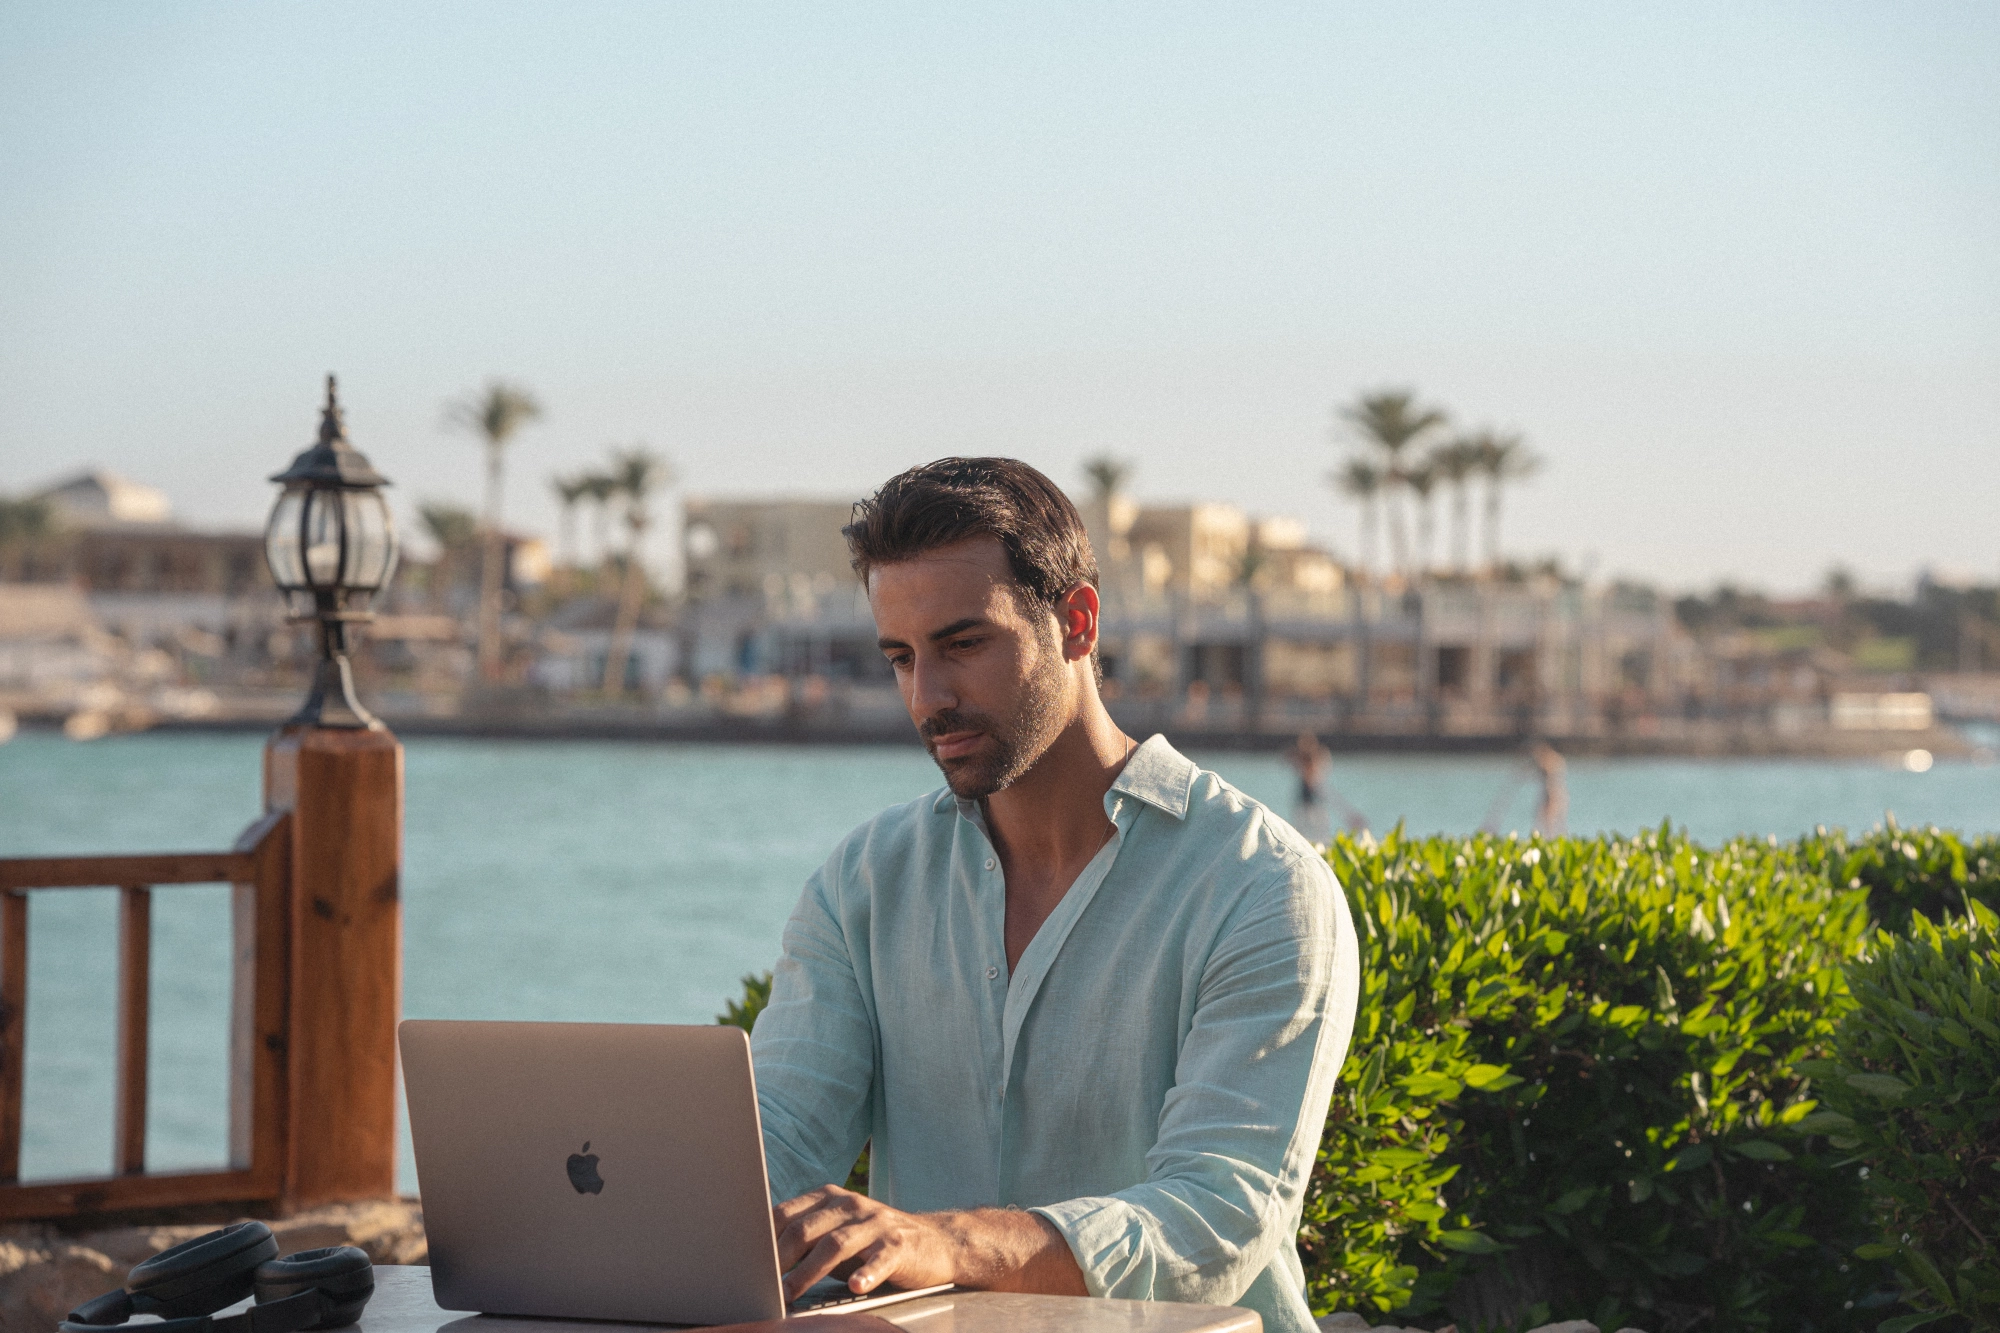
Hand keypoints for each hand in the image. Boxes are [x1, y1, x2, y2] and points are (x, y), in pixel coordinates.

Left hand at [772, 1185, 952, 1300]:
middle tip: (761, 1282)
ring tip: (790, 1292)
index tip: (746, 1262)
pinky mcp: (900, 1244)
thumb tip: (758, 1260)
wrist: (934, 1242)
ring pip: (836, 1244)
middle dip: (780, 1257)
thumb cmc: (872, 1243)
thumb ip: (805, 1239)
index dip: (765, 1238)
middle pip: (807, 1229)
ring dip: (809, 1271)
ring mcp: (877, 1223)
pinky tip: (854, 1287)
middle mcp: (851, 1205)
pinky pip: (880, 1259)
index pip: (788, 1213)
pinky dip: (866, 1273)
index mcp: (830, 1198)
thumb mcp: (837, 1233)